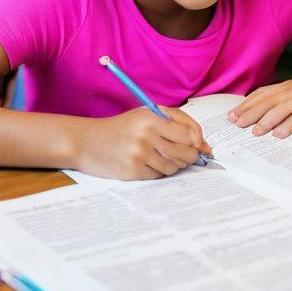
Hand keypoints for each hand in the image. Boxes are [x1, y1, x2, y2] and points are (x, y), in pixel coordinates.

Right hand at [71, 107, 211, 179]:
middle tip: (182, 154)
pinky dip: (158, 171)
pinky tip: (147, 163)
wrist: (87, 141)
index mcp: (152, 117)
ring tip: (159, 156)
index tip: (199, 145)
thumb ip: (175, 124)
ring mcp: (140, 154)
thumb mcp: (146, 115)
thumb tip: (204, 146)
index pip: (190, 132)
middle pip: (186, 152)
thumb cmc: (121, 127)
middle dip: (190, 156)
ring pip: (174, 166)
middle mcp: (147, 134)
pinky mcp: (133, 171)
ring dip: (173, 164)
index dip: (198, 141)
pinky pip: (159, 175)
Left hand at [227, 70, 291, 138]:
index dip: (246, 107)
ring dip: (280, 123)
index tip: (231, 118)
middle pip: (273, 105)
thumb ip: (274, 100)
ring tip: (269, 134)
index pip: (261, 97)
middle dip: (256, 115)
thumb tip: (251, 113)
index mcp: (285, 89)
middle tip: (242, 126)